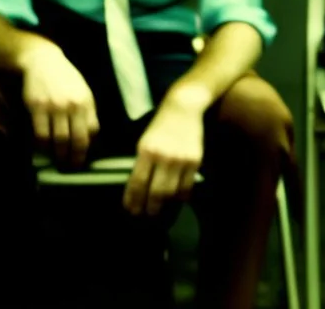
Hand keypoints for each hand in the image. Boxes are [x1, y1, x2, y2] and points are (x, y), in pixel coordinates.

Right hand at [20, 45, 98, 167]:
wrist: (43, 61)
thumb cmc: (65, 78)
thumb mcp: (83, 91)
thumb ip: (87, 113)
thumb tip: (90, 139)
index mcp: (86, 101)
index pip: (91, 132)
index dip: (87, 149)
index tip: (82, 159)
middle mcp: (72, 105)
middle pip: (76, 140)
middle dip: (74, 158)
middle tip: (70, 167)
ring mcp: (54, 106)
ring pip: (58, 140)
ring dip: (58, 155)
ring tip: (58, 162)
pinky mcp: (37, 107)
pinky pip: (40, 134)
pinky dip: (42, 146)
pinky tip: (43, 149)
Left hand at [123, 101, 203, 216]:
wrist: (182, 109)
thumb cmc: (159, 126)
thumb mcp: (145, 141)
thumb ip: (142, 162)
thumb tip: (138, 186)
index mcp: (146, 151)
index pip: (137, 182)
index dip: (133, 199)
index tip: (130, 209)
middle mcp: (162, 157)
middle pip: (155, 192)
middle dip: (149, 207)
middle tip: (145, 215)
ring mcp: (180, 160)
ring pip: (172, 193)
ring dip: (164, 205)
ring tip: (159, 210)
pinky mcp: (194, 161)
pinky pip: (187, 187)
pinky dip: (180, 196)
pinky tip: (175, 199)